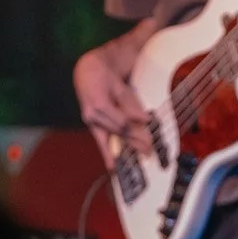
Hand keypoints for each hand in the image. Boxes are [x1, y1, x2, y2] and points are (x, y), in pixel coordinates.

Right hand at [73, 47, 152, 164]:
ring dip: (129, 145)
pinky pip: (102, 141)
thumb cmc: (104, 77)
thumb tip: (144, 119)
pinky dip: (108, 153)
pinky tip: (113, 166)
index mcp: (99, 103)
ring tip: (143, 152)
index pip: (122, 121)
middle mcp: (92, 115)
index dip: (137, 126)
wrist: (87, 72)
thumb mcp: (119, 87)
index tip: (149, 130)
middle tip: (150, 147)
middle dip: (136, 139)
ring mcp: (91, 121)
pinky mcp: (92, 125)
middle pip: (119, 131)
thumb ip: (130, 104)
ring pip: (114, 136)